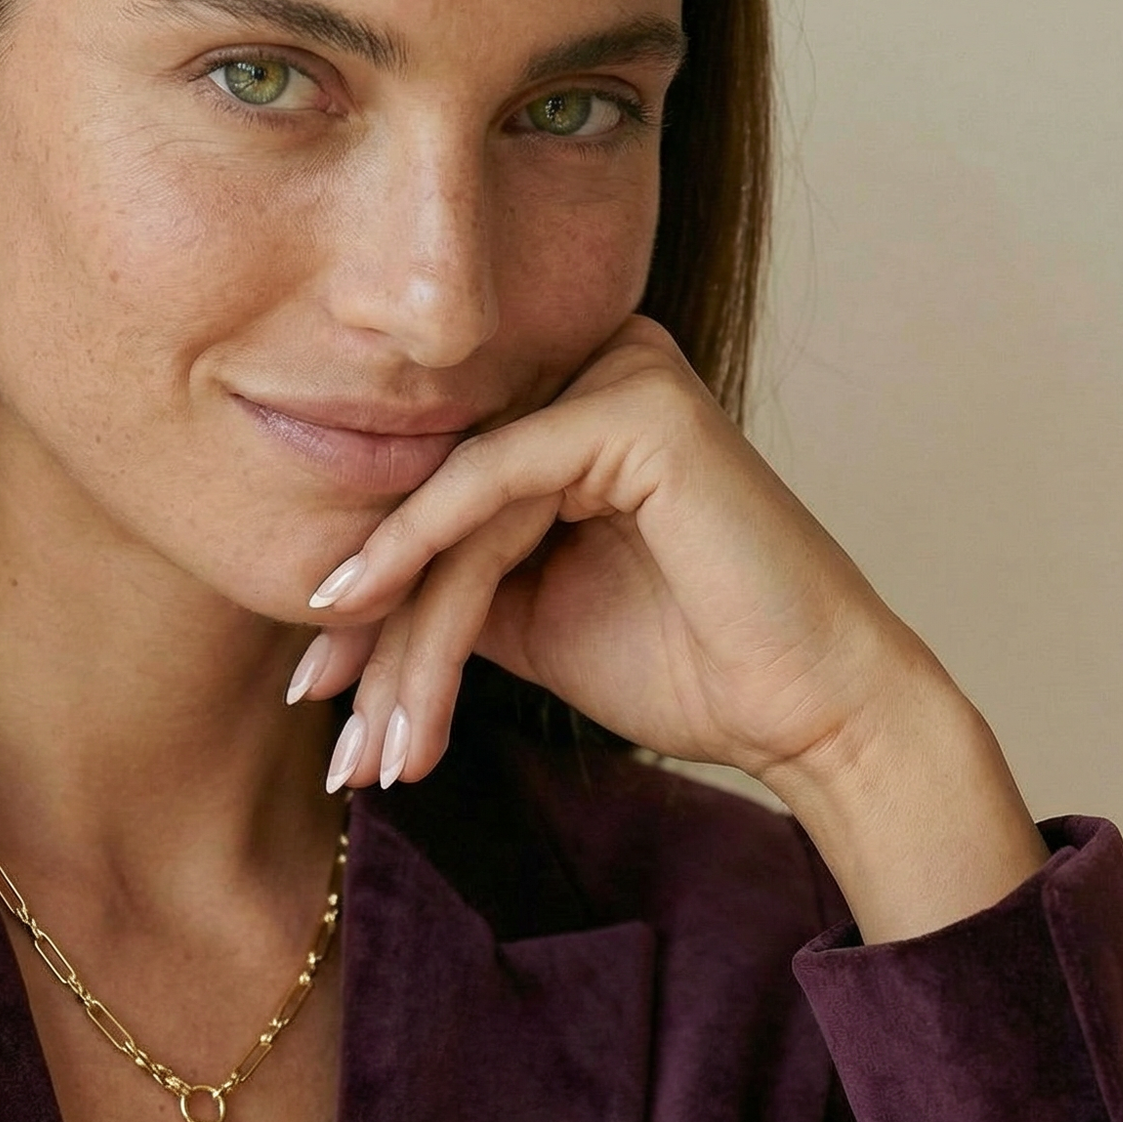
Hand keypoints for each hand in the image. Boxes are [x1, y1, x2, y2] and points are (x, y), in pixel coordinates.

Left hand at [292, 315, 1046, 939]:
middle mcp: (595, 370)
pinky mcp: (636, 403)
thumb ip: (448, 578)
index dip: (369, 604)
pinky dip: (422, 562)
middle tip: (337, 750)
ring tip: (372, 751)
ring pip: (455, 512)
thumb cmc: (686, 663)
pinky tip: (368, 631)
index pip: (440, 501)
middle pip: (440, 508)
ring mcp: (620, 372)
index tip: (311, 696)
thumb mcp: (529, 614)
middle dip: (376, 638)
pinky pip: (490, 483)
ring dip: (403, 644)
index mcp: (577, 407)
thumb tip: (331, 591)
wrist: (811, 713)